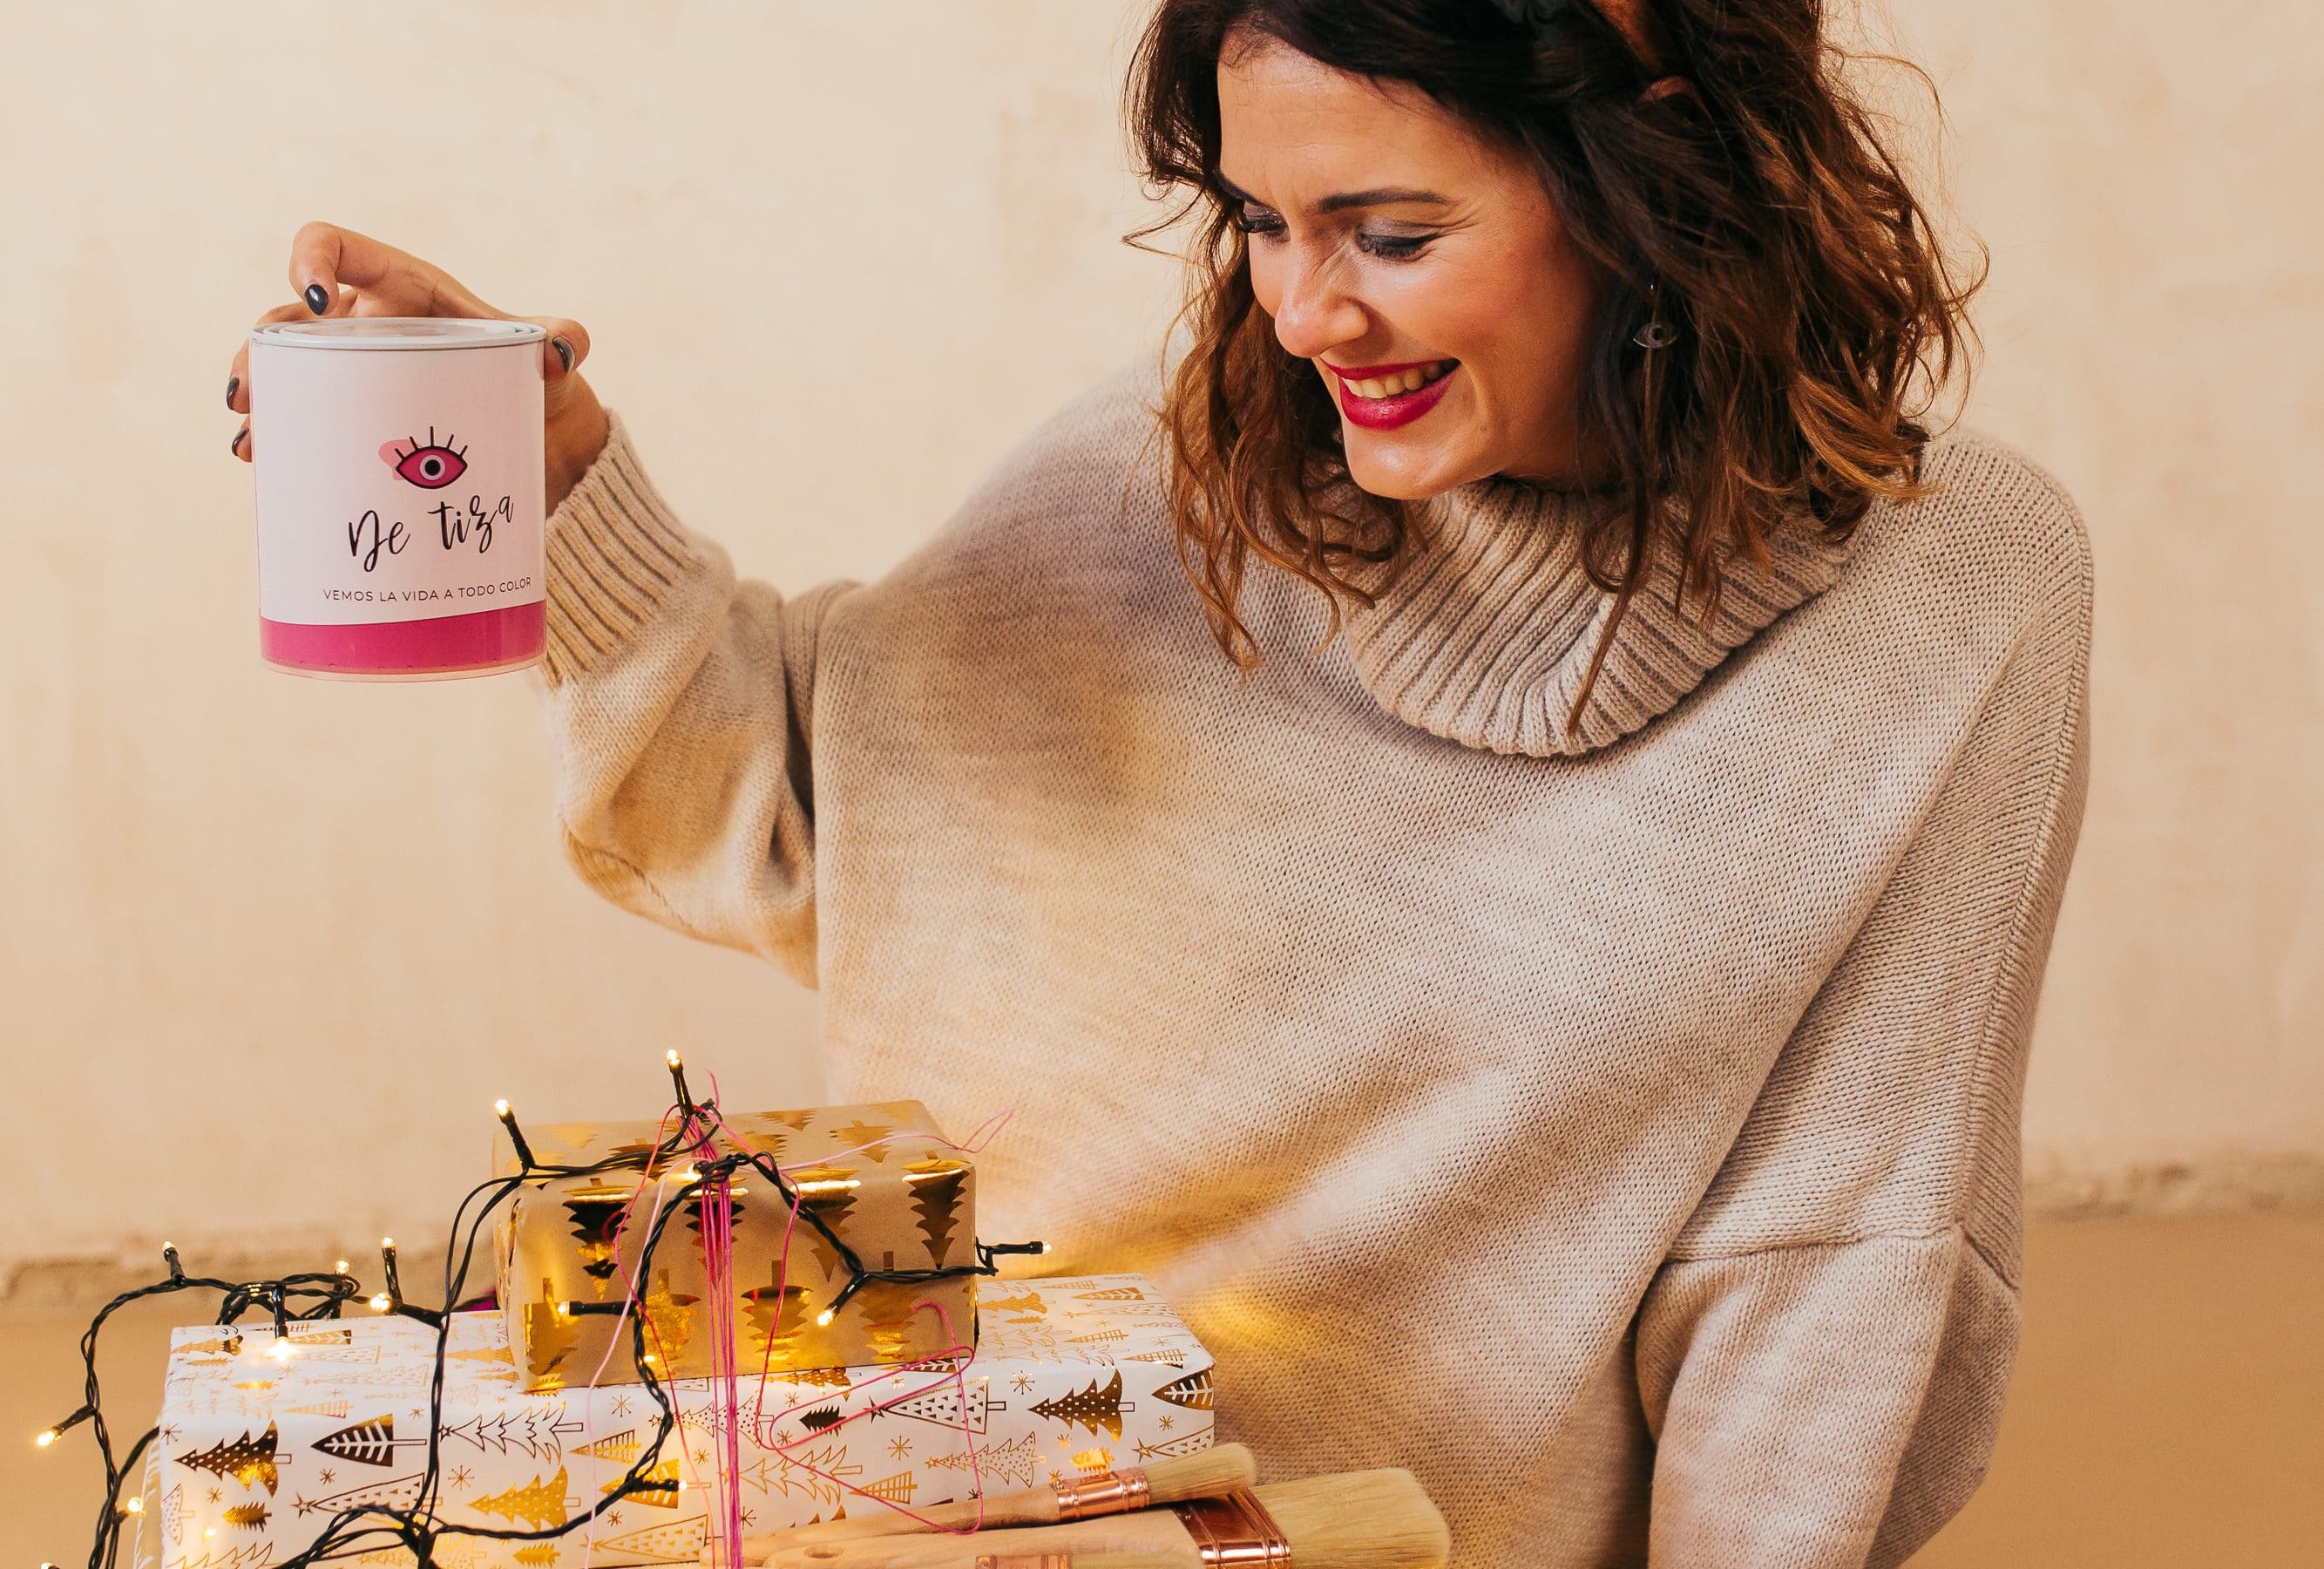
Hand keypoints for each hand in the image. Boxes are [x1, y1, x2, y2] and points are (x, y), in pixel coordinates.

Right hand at [224, 221, 610, 511]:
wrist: (533, 428)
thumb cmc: (532, 371)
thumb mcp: (548, 353)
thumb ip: (566, 338)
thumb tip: (561, 349)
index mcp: (397, 286)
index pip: (334, 246)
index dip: (310, 258)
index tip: (315, 299)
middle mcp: (362, 322)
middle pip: (287, 319)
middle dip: (260, 351)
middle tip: (249, 394)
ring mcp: (350, 370)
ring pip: (283, 370)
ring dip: (259, 397)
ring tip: (250, 439)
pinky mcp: (351, 414)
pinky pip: (301, 417)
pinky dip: (279, 436)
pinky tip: (260, 462)